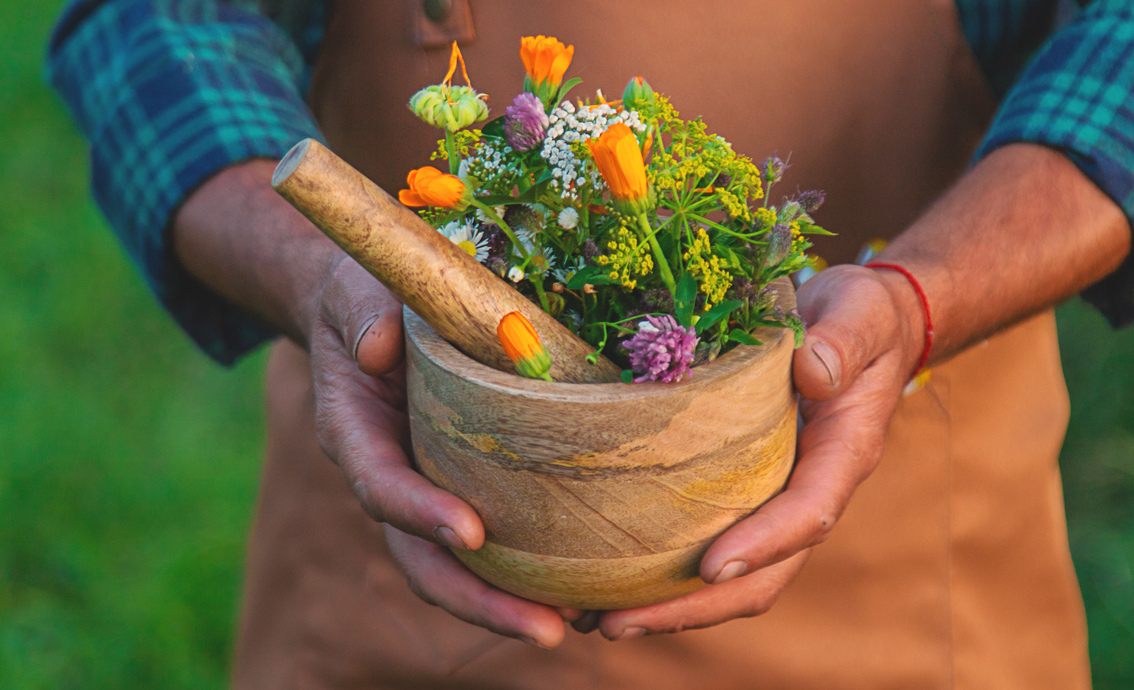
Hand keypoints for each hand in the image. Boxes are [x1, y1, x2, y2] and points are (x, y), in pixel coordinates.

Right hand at [308, 259, 575, 647]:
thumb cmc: (368, 296)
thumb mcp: (358, 292)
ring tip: (578, 623)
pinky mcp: (462, 486)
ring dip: (510, 604)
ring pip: (457, 566)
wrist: (372, 312)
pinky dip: (527, 572)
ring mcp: (426, 488)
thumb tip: (380, 347)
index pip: (381, 485)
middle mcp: (388, 474)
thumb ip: (365, 315)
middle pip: (422, 558)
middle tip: (545, 629)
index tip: (471, 533)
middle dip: (479, 600)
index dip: (420, 515)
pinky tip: (583, 588)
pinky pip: (491, 542)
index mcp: (355, 432)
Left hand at [594, 264, 925, 639]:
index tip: (712, 568)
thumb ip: (842, 342)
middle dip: (694, 608)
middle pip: (763, 574)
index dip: (763, 545)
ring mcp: (775, 495)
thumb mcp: (860, 315)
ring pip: (733, 574)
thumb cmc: (863, 318)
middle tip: (618, 623)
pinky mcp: (745, 489)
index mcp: (843, 455)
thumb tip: (812, 371)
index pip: (808, 513)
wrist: (865, 325)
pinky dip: (663, 569)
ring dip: (668, 605)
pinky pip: (709, 541)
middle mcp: (809, 490)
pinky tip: (607, 575)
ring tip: (593, 617)